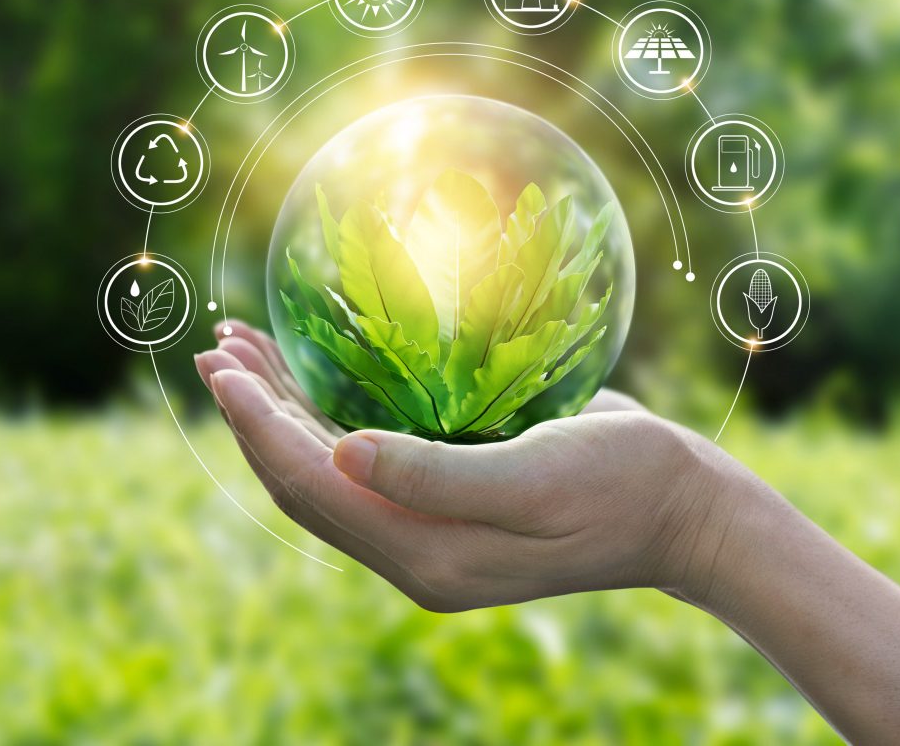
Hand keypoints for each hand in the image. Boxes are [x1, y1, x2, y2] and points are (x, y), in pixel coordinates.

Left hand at [195, 321, 758, 611]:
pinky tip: (316, 374)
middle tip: (217, 346)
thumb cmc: (622, 483)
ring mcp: (431, 529)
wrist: (683, 509)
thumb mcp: (536, 476)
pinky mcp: (449, 501)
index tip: (223, 367)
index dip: (258, 426)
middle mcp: (416, 549)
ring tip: (244, 349)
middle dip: (255, 415)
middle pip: (306, 481)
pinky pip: (366, 462)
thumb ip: (434, 475)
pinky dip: (329, 416)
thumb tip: (339, 455)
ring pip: (328, 470)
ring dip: (283, 411)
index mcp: (428, 553)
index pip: (313, 487)